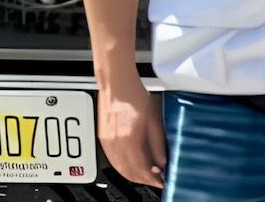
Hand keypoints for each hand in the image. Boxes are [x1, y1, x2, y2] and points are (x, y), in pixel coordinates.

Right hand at [97, 73, 166, 187]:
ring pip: (119, 168)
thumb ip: (157, 142)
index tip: (161, 181)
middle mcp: (116, 143)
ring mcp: (107, 142)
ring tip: (145, 175)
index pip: (142, 169)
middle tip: (155, 180)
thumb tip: (162, 159)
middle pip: (129, 172)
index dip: (153, 178)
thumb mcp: (154, 118)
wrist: (117, 83)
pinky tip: (130, 166)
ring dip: (132, 175)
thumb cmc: (134, 94)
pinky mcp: (102, 138)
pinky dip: (122, 167)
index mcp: (130, 139)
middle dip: (143, 179)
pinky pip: (112, 160)